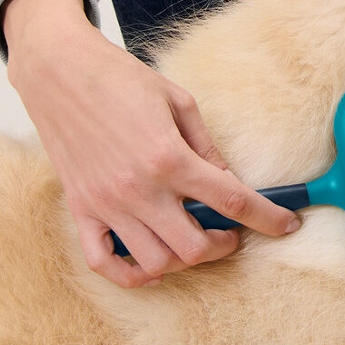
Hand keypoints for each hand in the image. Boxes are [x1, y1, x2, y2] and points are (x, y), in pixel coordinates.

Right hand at [3, 0, 300, 287]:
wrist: (58, 71)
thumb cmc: (119, 78)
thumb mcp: (177, 101)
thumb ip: (206, 147)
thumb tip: (228, 181)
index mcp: (169, 156)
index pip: (231, 201)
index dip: (267, 218)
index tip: (286, 224)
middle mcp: (138, 188)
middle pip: (195, 247)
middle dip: (223, 246)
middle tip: (230, 233)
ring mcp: (106, 204)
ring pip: (154, 263)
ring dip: (182, 261)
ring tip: (191, 240)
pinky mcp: (81, 210)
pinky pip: (104, 263)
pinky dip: (130, 273)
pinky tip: (150, 260)